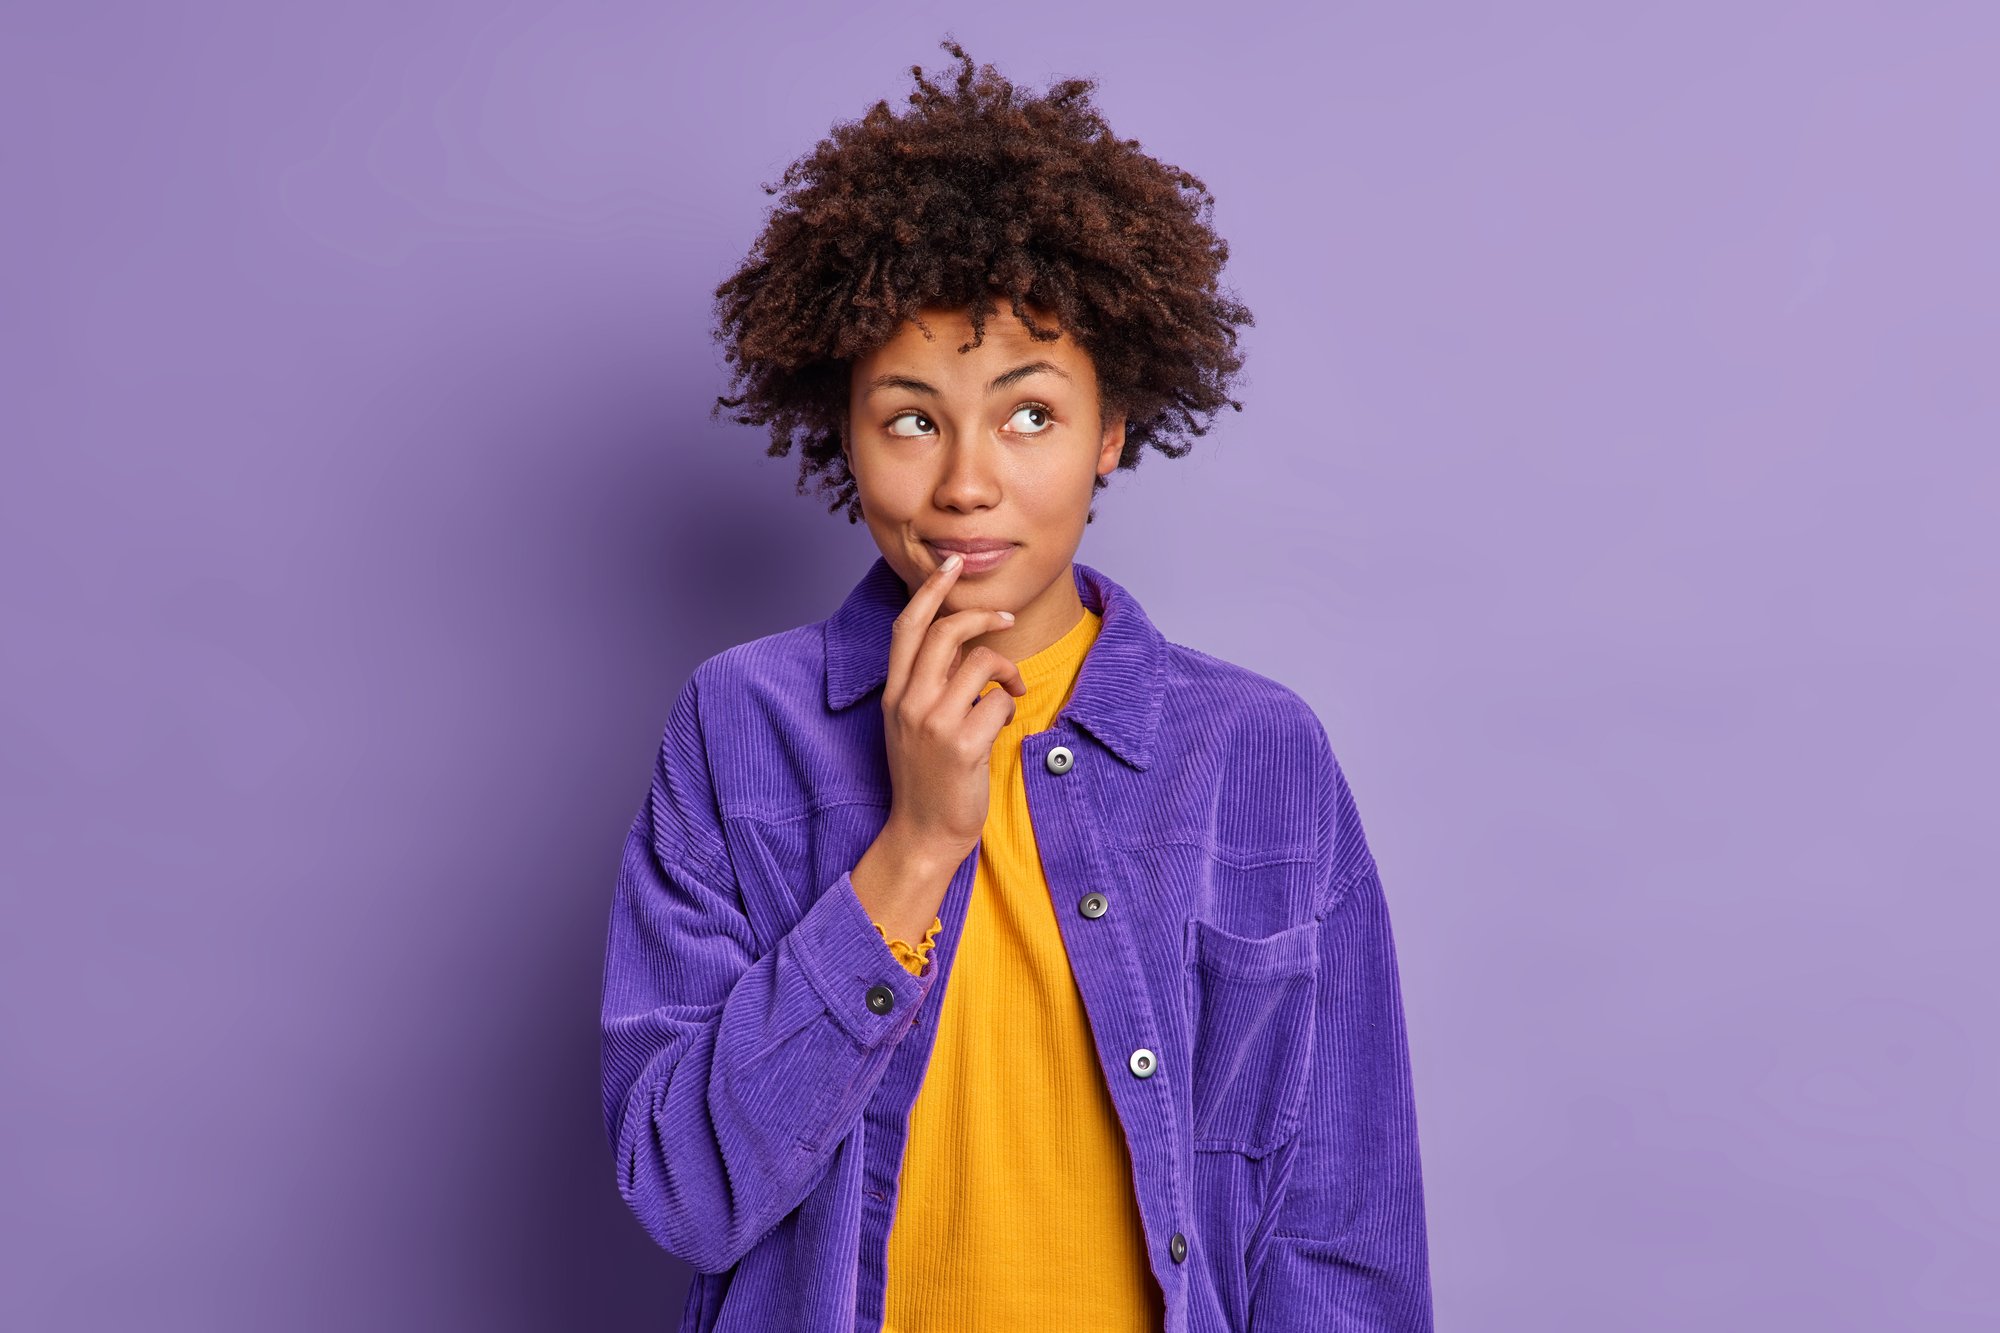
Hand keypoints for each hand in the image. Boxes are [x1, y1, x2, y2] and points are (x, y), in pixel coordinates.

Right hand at [850, 552, 1023, 939]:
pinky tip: (1003, 726)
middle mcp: (908, 703)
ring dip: (1006, 670)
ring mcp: (933, 724)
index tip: (951, 564)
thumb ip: (927, 685)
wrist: (923, 833)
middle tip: (1007, 616)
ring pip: (979, 663)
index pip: (907, 627)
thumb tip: (963, 646)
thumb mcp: (912, 725)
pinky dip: (1009, 708)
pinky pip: (999, 703)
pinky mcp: (962, 745)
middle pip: (944, 632)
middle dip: (981, 614)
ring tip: (1011, 691)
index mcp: (894, 694)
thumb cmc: (927, 778)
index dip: (930, 590)